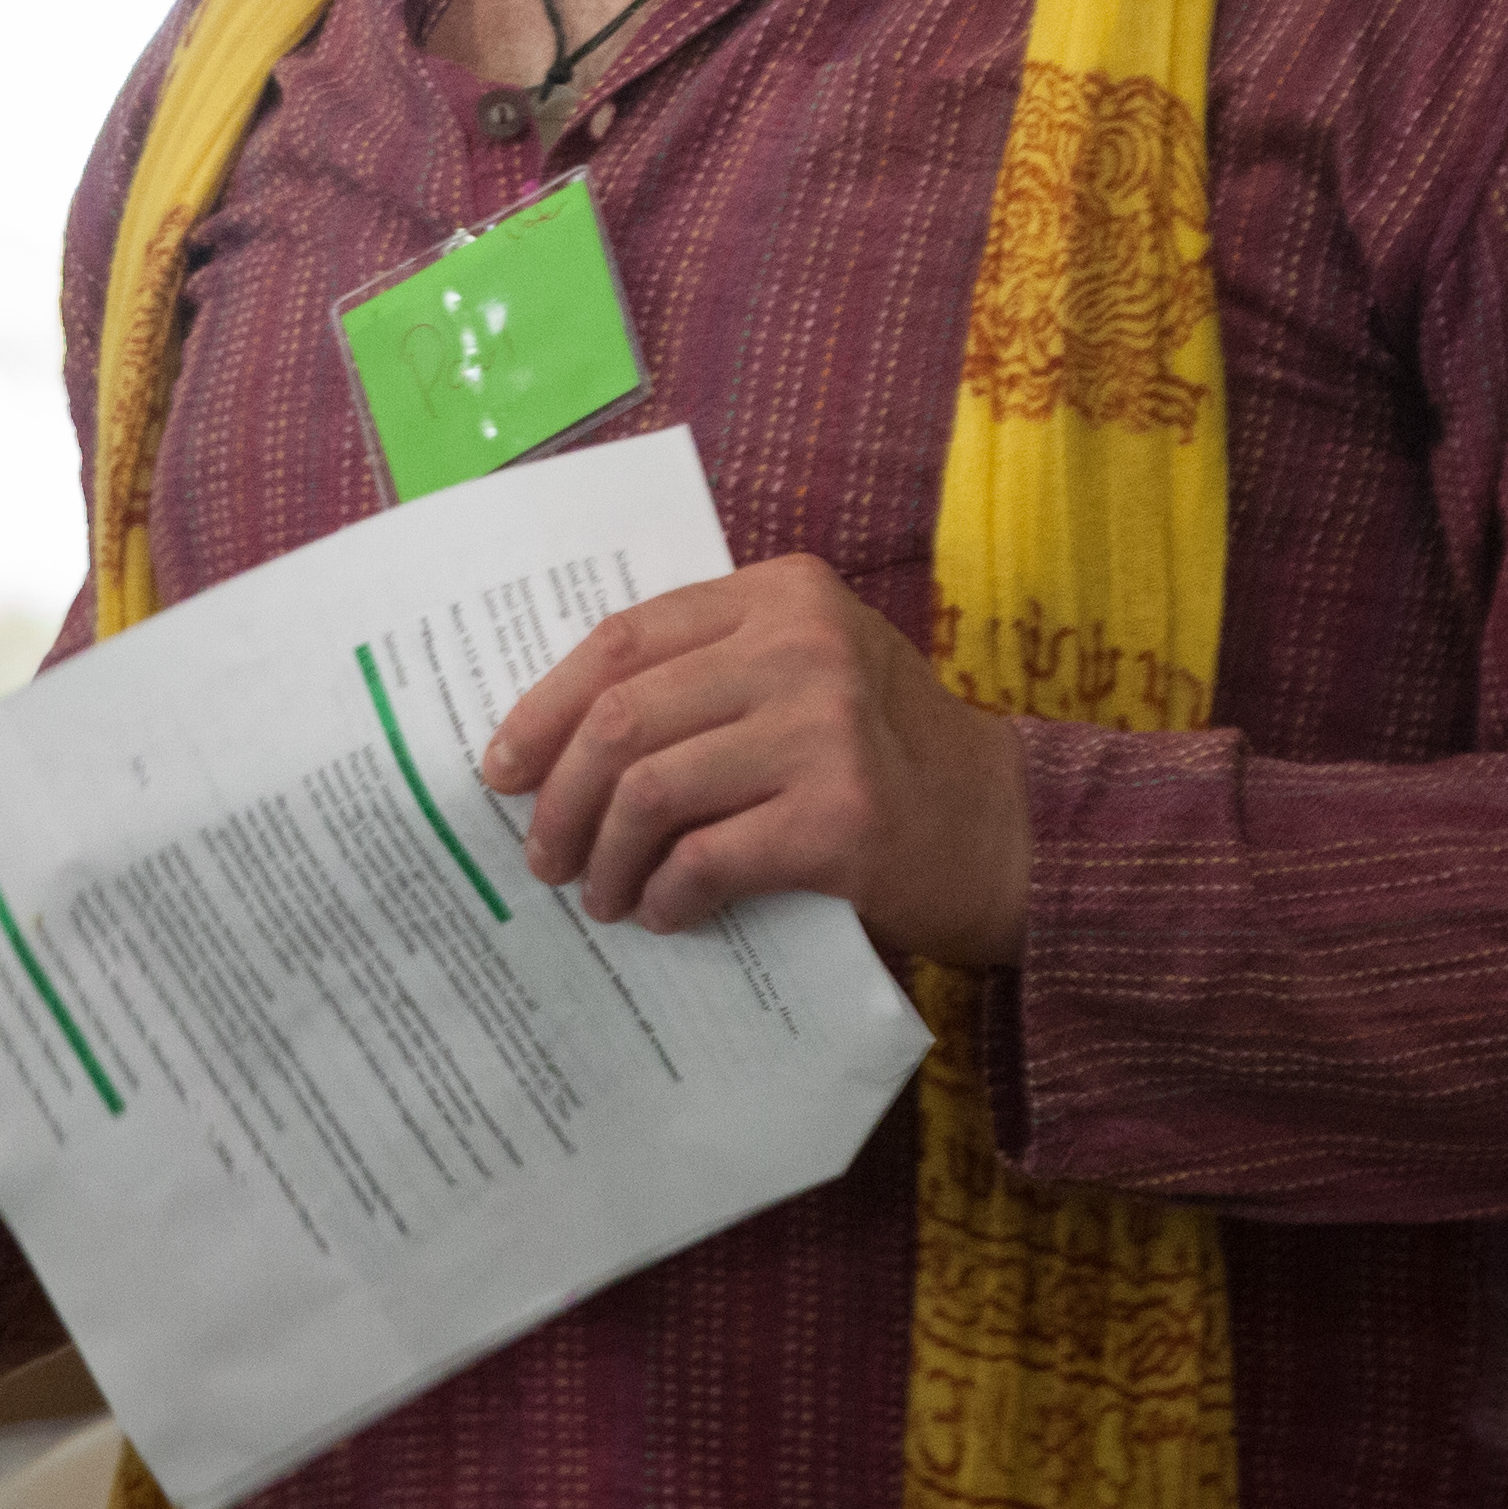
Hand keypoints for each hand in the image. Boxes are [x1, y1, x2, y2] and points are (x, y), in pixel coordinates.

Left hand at [478, 554, 1030, 965]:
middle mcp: (802, 647)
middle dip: (560, 798)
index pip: (623, 640)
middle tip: (543, 854)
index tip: (502, 766)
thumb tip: (553, 736)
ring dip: (606, 858)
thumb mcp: (806, 672)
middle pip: (622, 718)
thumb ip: (707, 674)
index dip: (545, 707)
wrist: (1005, 829)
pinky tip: (666, 914)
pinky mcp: (841, 820)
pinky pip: (706, 860)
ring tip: (603, 897)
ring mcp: (826, 730)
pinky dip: (667, 896)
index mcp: (781, 594)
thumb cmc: (884, 753)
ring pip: (650, 791)